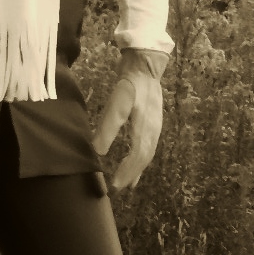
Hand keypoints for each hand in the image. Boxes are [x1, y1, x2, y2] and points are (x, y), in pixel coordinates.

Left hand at [92, 49, 168, 190]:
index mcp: (145, 128)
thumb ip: (108, 127)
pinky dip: (141, 160)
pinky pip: (148, 147)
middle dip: (131, 175)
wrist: (146, 66)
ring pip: (147, 154)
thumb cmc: (129, 84)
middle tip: (117, 188)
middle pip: (143, 159)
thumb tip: (98, 151)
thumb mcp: (116, 103)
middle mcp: (153, 131)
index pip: (137, 156)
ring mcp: (155, 127)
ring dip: (137, 170)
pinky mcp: (152, 123)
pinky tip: (136, 165)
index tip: (114, 185)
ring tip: (127, 184)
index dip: (126, 172)